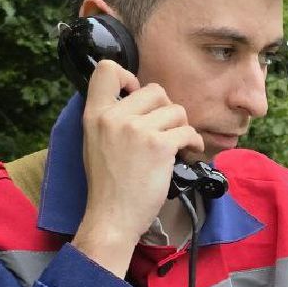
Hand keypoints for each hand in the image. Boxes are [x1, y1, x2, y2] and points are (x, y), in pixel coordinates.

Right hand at [71, 59, 204, 275]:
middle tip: (164, 129)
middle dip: (166, 109)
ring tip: (176, 144)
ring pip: (176, 110)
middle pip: (154, 90)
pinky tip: (188, 152)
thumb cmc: (107, 185)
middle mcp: (115, 117)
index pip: (106, 69)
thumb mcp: (94, 142)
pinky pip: (187, 131)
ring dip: (181, 127)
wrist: (112, 217)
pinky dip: (193, 142)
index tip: (136, 94)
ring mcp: (138, 130)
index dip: (128, 76)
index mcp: (95, 114)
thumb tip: (135, 98)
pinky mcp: (159, 146)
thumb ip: (110, 118)